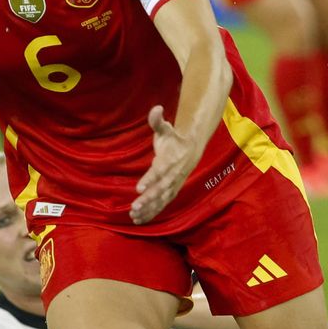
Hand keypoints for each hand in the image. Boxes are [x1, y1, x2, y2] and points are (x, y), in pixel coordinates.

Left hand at [131, 105, 194, 223]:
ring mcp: (174, 184)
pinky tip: (140, 220)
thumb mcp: (166, 128)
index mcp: (170, 159)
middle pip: (160, 189)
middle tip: (134, 207)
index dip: (149, 180)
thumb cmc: (175, 139)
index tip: (138, 188)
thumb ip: (158, 121)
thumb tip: (156, 108)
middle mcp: (173, 174)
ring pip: (162, 199)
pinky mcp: (172, 191)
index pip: (159, 171)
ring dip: (149, 209)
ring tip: (134, 215)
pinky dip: (152, 212)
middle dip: (148, 199)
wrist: (193, 148)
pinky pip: (162, 204)